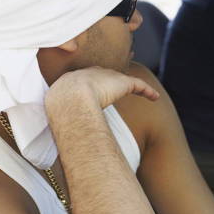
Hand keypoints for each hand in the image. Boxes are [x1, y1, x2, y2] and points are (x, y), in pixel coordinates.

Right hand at [45, 66, 159, 109]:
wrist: (70, 98)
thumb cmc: (61, 109)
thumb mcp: (58, 112)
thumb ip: (63, 120)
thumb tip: (63, 140)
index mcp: (72, 79)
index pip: (85, 79)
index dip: (91, 84)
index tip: (95, 89)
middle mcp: (90, 74)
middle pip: (103, 75)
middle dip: (110, 79)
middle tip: (115, 86)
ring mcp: (106, 77)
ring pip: (122, 80)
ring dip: (130, 86)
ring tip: (140, 91)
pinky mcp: (122, 82)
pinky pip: (138, 85)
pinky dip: (147, 91)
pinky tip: (155, 97)